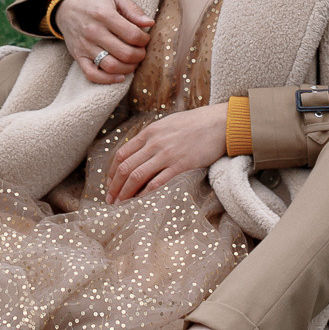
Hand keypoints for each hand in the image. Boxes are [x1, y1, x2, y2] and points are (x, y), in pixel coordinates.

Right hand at [55, 0, 154, 86]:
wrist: (67, 7)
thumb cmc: (96, 3)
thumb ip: (133, 9)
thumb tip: (150, 23)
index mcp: (104, 14)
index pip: (132, 34)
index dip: (144, 40)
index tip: (144, 39)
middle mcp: (94, 31)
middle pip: (124, 53)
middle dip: (139, 56)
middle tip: (141, 52)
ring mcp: (85, 46)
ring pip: (111, 66)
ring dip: (128, 68)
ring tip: (133, 62)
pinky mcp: (78, 56)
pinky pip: (93, 75)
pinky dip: (108, 80)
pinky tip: (120, 76)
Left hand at [107, 103, 228, 202]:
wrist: (219, 123)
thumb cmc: (195, 124)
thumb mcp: (167, 124)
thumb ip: (153, 137)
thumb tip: (140, 152)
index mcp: (149, 132)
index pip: (122, 154)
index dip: (112, 172)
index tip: (109, 184)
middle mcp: (154, 143)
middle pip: (126, 167)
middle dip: (115, 186)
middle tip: (110, 201)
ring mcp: (166, 154)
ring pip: (137, 176)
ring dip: (126, 193)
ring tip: (120, 206)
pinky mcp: (180, 165)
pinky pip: (157, 182)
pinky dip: (145, 194)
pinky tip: (140, 203)